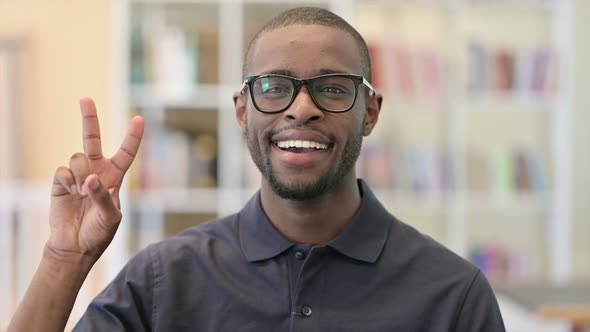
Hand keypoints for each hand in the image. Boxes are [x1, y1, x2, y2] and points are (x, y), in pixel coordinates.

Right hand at [46, 97, 143, 264]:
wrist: (74, 246)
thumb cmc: (98, 233)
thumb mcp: (111, 218)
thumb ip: (104, 197)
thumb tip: (90, 179)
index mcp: (115, 178)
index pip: (126, 153)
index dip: (132, 137)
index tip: (139, 119)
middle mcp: (96, 171)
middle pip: (92, 139)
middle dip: (89, 118)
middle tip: (85, 99)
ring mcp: (77, 175)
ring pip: (78, 157)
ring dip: (81, 173)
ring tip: (83, 192)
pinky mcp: (60, 182)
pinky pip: (63, 169)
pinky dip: (68, 181)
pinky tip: (71, 193)